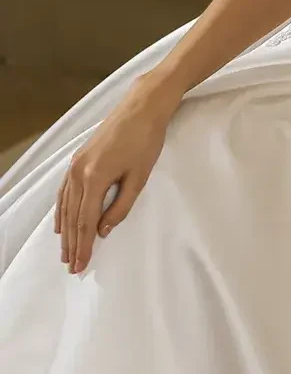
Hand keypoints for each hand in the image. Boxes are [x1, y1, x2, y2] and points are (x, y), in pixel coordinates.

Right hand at [54, 78, 180, 274]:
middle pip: (72, 217)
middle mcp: (78, 173)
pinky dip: (61, 210)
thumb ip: (121, 206)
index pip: (85, 222)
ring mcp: (75, 165)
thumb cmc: (146, 141)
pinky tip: (60, 222)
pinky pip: (64, 191)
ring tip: (65, 251)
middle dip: (72, 244)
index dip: (84, 246)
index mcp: (94, 179)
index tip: (81, 265)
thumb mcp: (139, 177)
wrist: (141, 107)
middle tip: (71, 266)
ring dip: (65, 231)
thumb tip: (104, 230)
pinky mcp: (77, 159)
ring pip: (65, 205)